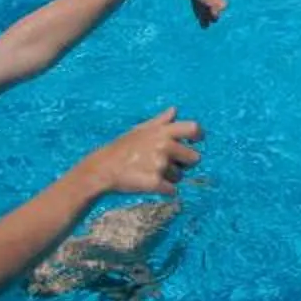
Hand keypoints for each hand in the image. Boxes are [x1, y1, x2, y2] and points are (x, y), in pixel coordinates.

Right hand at [84, 109, 201, 196]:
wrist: (102, 169)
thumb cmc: (123, 148)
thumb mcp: (140, 130)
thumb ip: (161, 121)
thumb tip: (175, 110)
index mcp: (163, 131)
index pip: (194, 128)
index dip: (198, 136)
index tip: (194, 142)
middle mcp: (164, 146)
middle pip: (194, 158)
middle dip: (183, 163)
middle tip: (164, 164)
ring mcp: (160, 164)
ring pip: (180, 176)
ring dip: (169, 177)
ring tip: (150, 172)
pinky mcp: (155, 182)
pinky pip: (172, 190)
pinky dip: (164, 190)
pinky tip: (149, 184)